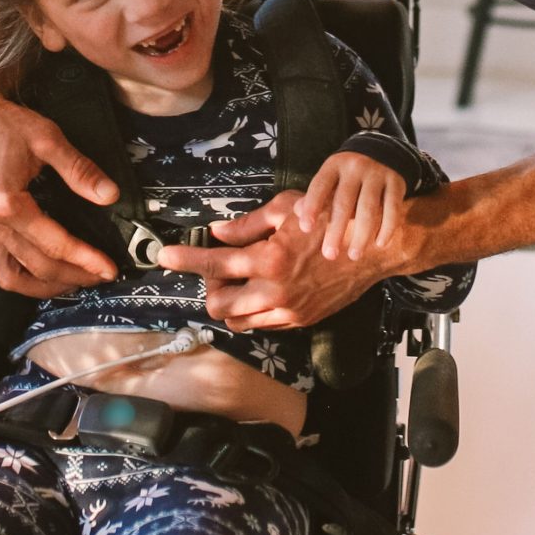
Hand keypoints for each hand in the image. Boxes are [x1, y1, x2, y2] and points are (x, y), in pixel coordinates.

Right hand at [0, 68, 118, 295]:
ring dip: (45, 286)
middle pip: (36, 268)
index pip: (55, 245)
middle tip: (101, 276)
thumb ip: (79, 170)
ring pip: (11, 277)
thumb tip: (110, 195)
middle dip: (73, 277)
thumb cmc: (1, 120)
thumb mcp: (47, 139)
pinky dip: (22, 277)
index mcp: (6, 203)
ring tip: (75, 281)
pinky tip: (44, 272)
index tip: (109, 269)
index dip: (86, 260)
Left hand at [156, 191, 390, 330]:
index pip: (214, 264)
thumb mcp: (286, 210)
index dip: (185, 260)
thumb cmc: (330, 221)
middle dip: (211, 288)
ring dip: (229, 302)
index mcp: (268, 259)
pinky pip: (261, 324)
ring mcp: (287, 311)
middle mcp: (274, 291)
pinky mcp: (299, 320)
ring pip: (237, 320)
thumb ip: (248, 225)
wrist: (370, 250)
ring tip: (241, 279)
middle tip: (221, 269)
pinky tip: (261, 288)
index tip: (165, 257)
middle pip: (218, 305)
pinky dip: (251, 310)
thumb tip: (217, 233)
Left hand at [295, 151, 404, 261]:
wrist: (383, 151)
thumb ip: (316, 195)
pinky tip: (379, 244)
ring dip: (361, 235)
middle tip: (329, 254)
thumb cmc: (349, 174)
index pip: (320, 186)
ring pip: (369, 209)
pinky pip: (392, 209)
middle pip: (344, 202)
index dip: (312, 207)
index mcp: (334, 166)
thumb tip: (298, 212)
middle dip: (336, 230)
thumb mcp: (331, 177)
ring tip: (354, 255)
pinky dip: (387, 229)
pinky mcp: (397, 183)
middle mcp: (355, 168)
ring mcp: (377, 174)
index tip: (306, 228)